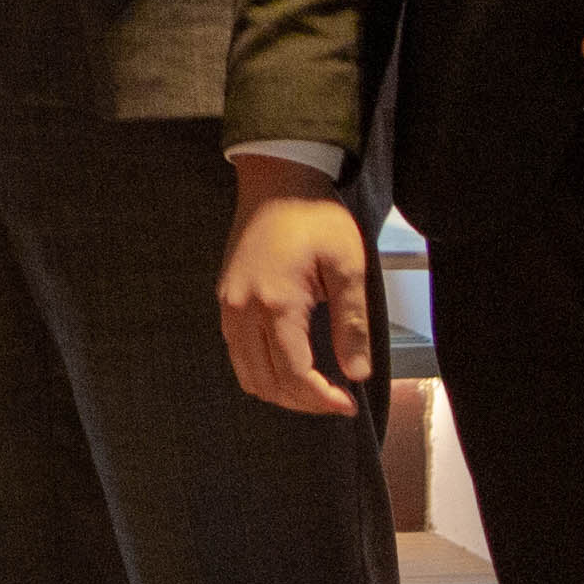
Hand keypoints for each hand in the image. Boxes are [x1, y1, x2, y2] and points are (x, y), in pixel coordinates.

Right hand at [216, 169, 376, 416]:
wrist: (277, 180)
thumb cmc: (314, 216)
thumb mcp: (347, 266)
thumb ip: (352, 323)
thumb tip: (356, 372)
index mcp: (276, 303)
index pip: (294, 374)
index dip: (321, 399)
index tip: (348, 403)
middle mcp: (243, 309)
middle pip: (266, 382)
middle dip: (303, 402)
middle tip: (335, 400)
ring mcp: (229, 304)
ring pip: (246, 372)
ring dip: (280, 391)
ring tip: (314, 389)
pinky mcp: (226, 297)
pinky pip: (237, 352)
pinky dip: (261, 371)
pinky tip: (288, 364)